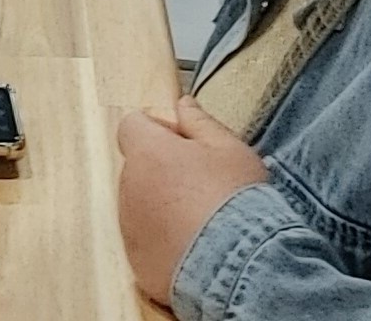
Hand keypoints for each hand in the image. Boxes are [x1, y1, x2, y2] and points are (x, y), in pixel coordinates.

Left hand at [116, 97, 266, 309]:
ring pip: (140, 207)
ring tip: (202, 222)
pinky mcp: (138, 264)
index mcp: (148, 153)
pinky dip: (163, 244)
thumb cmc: (236, 200)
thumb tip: (183, 104)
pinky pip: (146, 245)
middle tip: (201, 186)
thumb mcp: (229, 148)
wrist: (241, 265)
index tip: (183, 144)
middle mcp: (129, 188)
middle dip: (162, 171)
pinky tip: (196, 249)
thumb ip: (200, 122)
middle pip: (138, 168)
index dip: (157, 130)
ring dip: (161, 208)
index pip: (132, 126)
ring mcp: (130, 229)